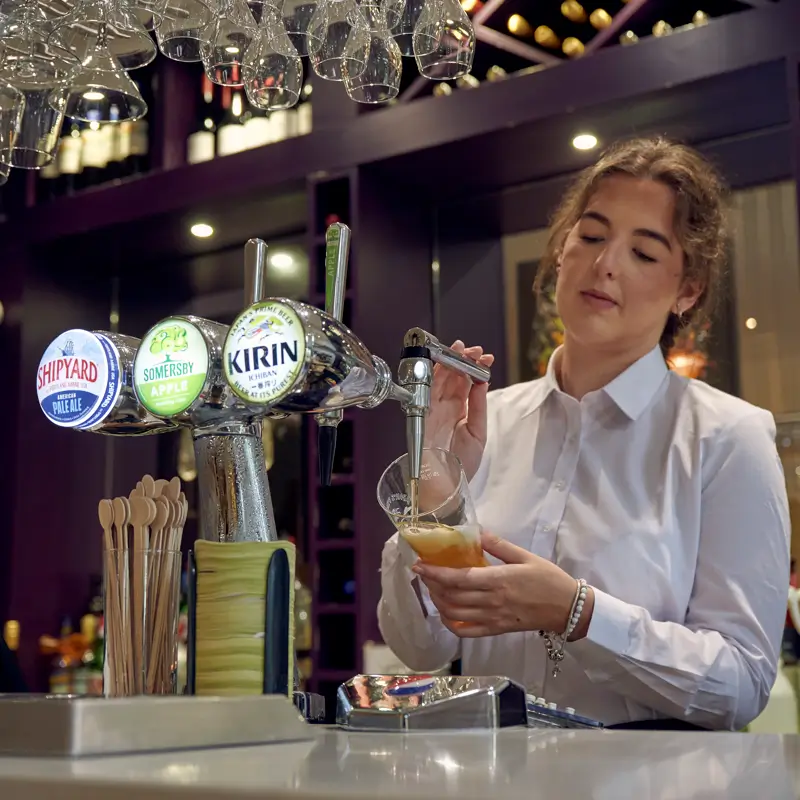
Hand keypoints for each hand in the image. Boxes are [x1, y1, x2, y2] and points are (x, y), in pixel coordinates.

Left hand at [412, 532, 594, 638]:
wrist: (567, 608)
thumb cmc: (547, 578)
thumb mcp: (525, 556)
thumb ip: (499, 545)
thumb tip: (477, 532)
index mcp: (498, 580)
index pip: (458, 578)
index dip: (435, 573)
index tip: (419, 565)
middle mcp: (491, 601)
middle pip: (452, 596)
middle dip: (432, 585)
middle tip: (424, 573)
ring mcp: (493, 618)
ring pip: (456, 614)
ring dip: (439, 603)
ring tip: (433, 589)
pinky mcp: (497, 630)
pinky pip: (468, 632)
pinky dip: (451, 624)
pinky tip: (446, 613)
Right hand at [424, 341, 493, 481]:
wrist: (445, 486)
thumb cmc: (460, 466)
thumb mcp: (478, 433)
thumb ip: (479, 406)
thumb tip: (482, 381)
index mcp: (458, 413)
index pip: (466, 385)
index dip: (474, 369)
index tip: (485, 357)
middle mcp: (444, 409)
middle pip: (453, 378)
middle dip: (463, 360)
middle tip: (474, 349)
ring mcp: (433, 410)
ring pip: (440, 379)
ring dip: (450, 362)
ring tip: (462, 349)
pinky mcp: (422, 412)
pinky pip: (428, 388)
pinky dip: (436, 374)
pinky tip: (445, 362)